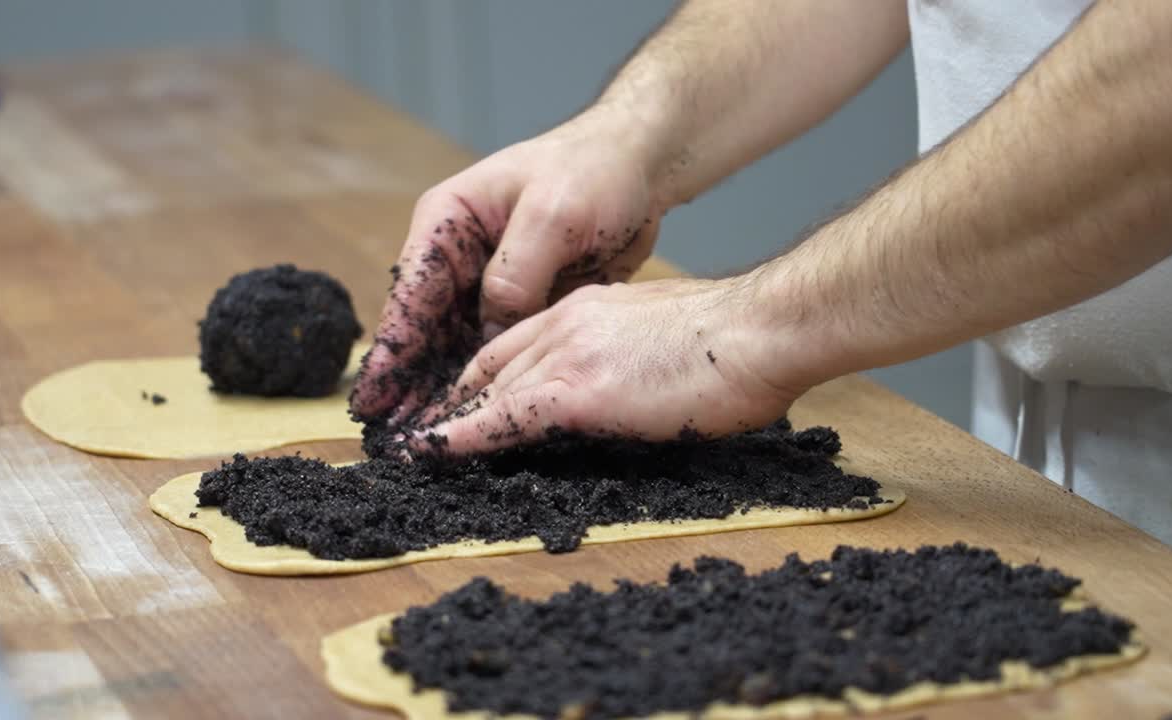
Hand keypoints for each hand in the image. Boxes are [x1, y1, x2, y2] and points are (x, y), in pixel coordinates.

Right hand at [349, 110, 664, 422]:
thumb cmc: (594, 170)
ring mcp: (489, 280)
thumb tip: (490, 329)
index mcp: (449, 220)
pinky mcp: (521, 300)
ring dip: (441, 388)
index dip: (392, 349)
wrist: (642, 163)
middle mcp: (459, 254)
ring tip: (424, 438)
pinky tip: (473, 416)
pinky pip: (494, 347)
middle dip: (408, 381)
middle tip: (392, 436)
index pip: (411, 293)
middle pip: (424, 327)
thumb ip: (515, 272)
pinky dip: (482, 380)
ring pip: (455, 344)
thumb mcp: (552, 214)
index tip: (373, 396)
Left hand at [411, 277, 816, 454]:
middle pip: (490, 365)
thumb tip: (625, 381)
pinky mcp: (578, 392)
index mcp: (589, 309)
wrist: (756, 332)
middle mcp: (566, 324)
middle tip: (426, 431)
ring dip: (448, 421)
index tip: (462, 399)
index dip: (482, 374)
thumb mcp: (663, 333)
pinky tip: (432, 453)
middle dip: (453, 399)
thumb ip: (628, 351)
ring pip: (488, 390)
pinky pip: (503, 418)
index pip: (516, 343)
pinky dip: (461, 437)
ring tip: (415, 450)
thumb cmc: (733, 342)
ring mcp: (568, 355)